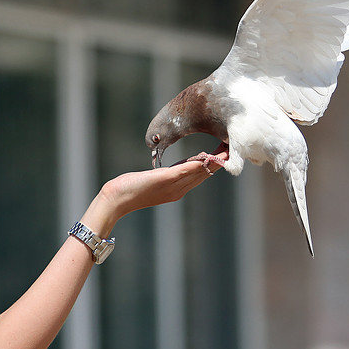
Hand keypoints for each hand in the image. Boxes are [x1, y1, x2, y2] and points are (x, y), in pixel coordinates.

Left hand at [84, 157, 218, 234]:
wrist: (115, 200)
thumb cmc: (131, 189)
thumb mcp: (156, 180)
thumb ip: (171, 174)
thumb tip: (184, 165)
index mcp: (178, 189)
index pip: (201, 174)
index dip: (215, 164)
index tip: (226, 152)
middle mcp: (178, 190)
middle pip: (204, 174)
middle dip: (219, 162)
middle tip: (233, 148)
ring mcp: (172, 186)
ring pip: (198, 173)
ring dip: (213, 163)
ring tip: (226, 151)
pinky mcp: (163, 180)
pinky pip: (184, 171)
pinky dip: (195, 164)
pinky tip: (205, 157)